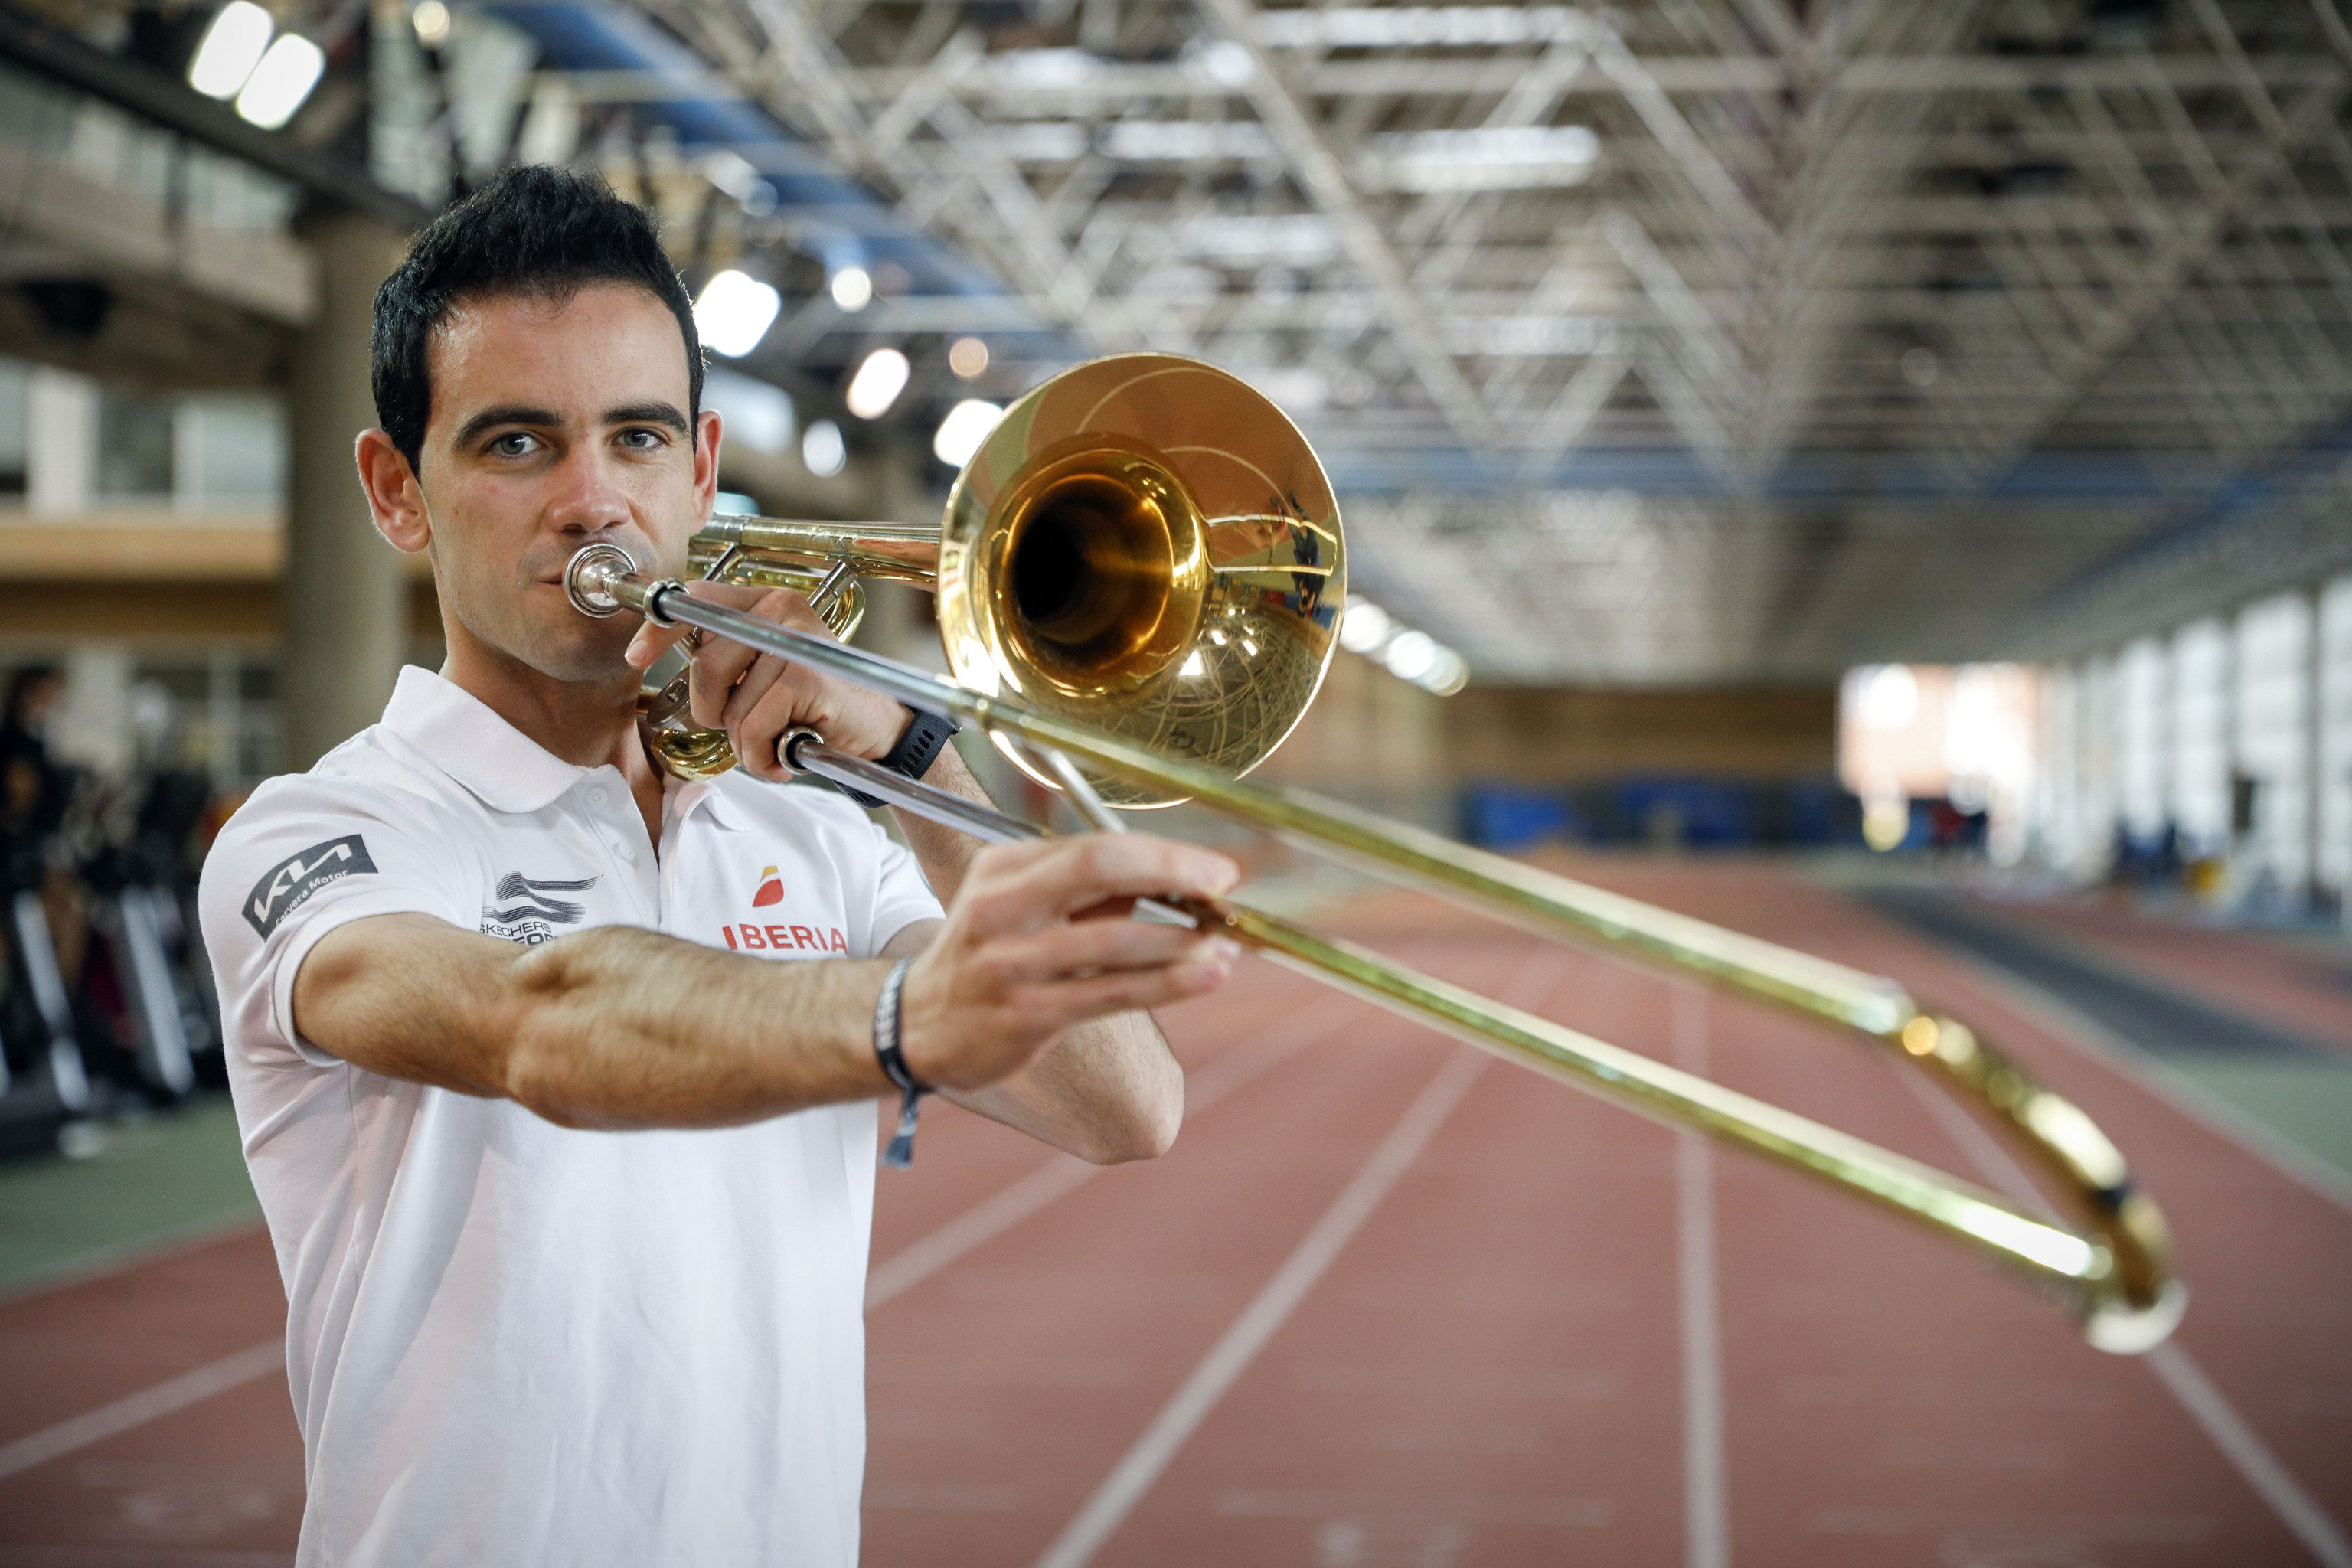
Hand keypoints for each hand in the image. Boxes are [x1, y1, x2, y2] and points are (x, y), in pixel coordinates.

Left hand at [625, 580, 908, 780]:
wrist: (880, 730)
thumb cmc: (819, 706)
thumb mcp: (769, 669)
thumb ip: (729, 655)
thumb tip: (667, 653)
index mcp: (767, 601)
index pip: (697, 599)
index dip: (659, 630)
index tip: (636, 656)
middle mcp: (781, 610)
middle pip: (704, 664)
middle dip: (713, 710)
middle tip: (749, 726)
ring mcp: (794, 640)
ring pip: (728, 706)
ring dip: (746, 741)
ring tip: (780, 738)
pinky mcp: (805, 676)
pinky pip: (752, 728)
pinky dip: (763, 756)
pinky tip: (790, 751)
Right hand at [898, 834, 1241, 1090]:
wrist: (918, 1026)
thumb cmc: (986, 958)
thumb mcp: (1019, 907)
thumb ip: (1087, 893)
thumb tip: (1174, 879)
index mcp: (1002, 869)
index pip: (1092, 846)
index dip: (1161, 853)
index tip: (1213, 867)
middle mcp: (1000, 909)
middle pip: (1095, 869)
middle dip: (1172, 871)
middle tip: (1225, 886)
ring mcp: (1009, 963)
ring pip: (1110, 940)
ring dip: (1180, 941)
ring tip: (1225, 946)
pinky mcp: (1023, 1015)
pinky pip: (1108, 994)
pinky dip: (1166, 983)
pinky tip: (1203, 977)